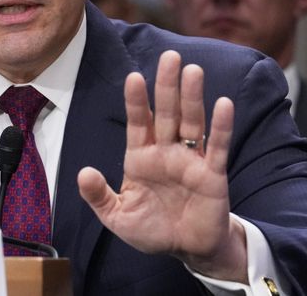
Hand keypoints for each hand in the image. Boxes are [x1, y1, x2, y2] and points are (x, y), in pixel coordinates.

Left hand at [77, 50, 245, 281]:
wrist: (187, 250)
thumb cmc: (152, 229)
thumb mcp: (118, 217)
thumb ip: (99, 196)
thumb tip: (83, 173)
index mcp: (141, 157)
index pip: (138, 122)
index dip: (136, 100)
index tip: (133, 76)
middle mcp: (166, 151)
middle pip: (166, 112)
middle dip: (166, 86)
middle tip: (170, 56)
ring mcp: (190, 160)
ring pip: (191, 122)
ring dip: (192, 97)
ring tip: (193, 71)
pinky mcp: (213, 174)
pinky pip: (217, 147)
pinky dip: (221, 127)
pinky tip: (224, 104)